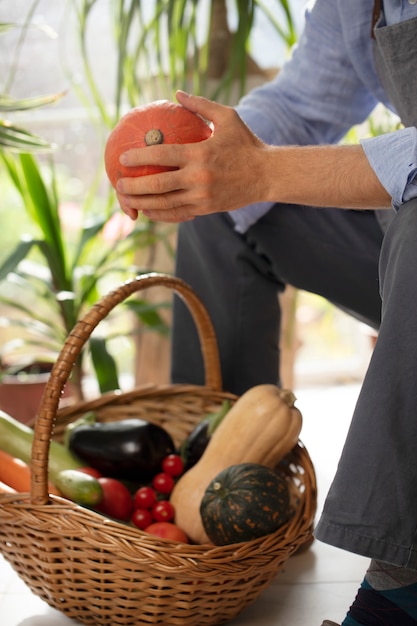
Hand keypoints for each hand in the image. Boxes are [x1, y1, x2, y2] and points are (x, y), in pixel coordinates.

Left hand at [116, 91, 267, 222]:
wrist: (267, 175)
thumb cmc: (246, 143)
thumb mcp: (228, 117)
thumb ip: (201, 105)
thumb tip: (177, 92)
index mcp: (200, 154)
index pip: (163, 155)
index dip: (140, 157)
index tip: (124, 159)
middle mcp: (199, 178)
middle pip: (158, 184)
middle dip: (134, 186)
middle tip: (118, 184)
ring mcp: (202, 196)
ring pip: (165, 203)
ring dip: (143, 203)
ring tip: (127, 200)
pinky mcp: (206, 209)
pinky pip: (178, 214)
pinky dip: (161, 214)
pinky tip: (148, 211)